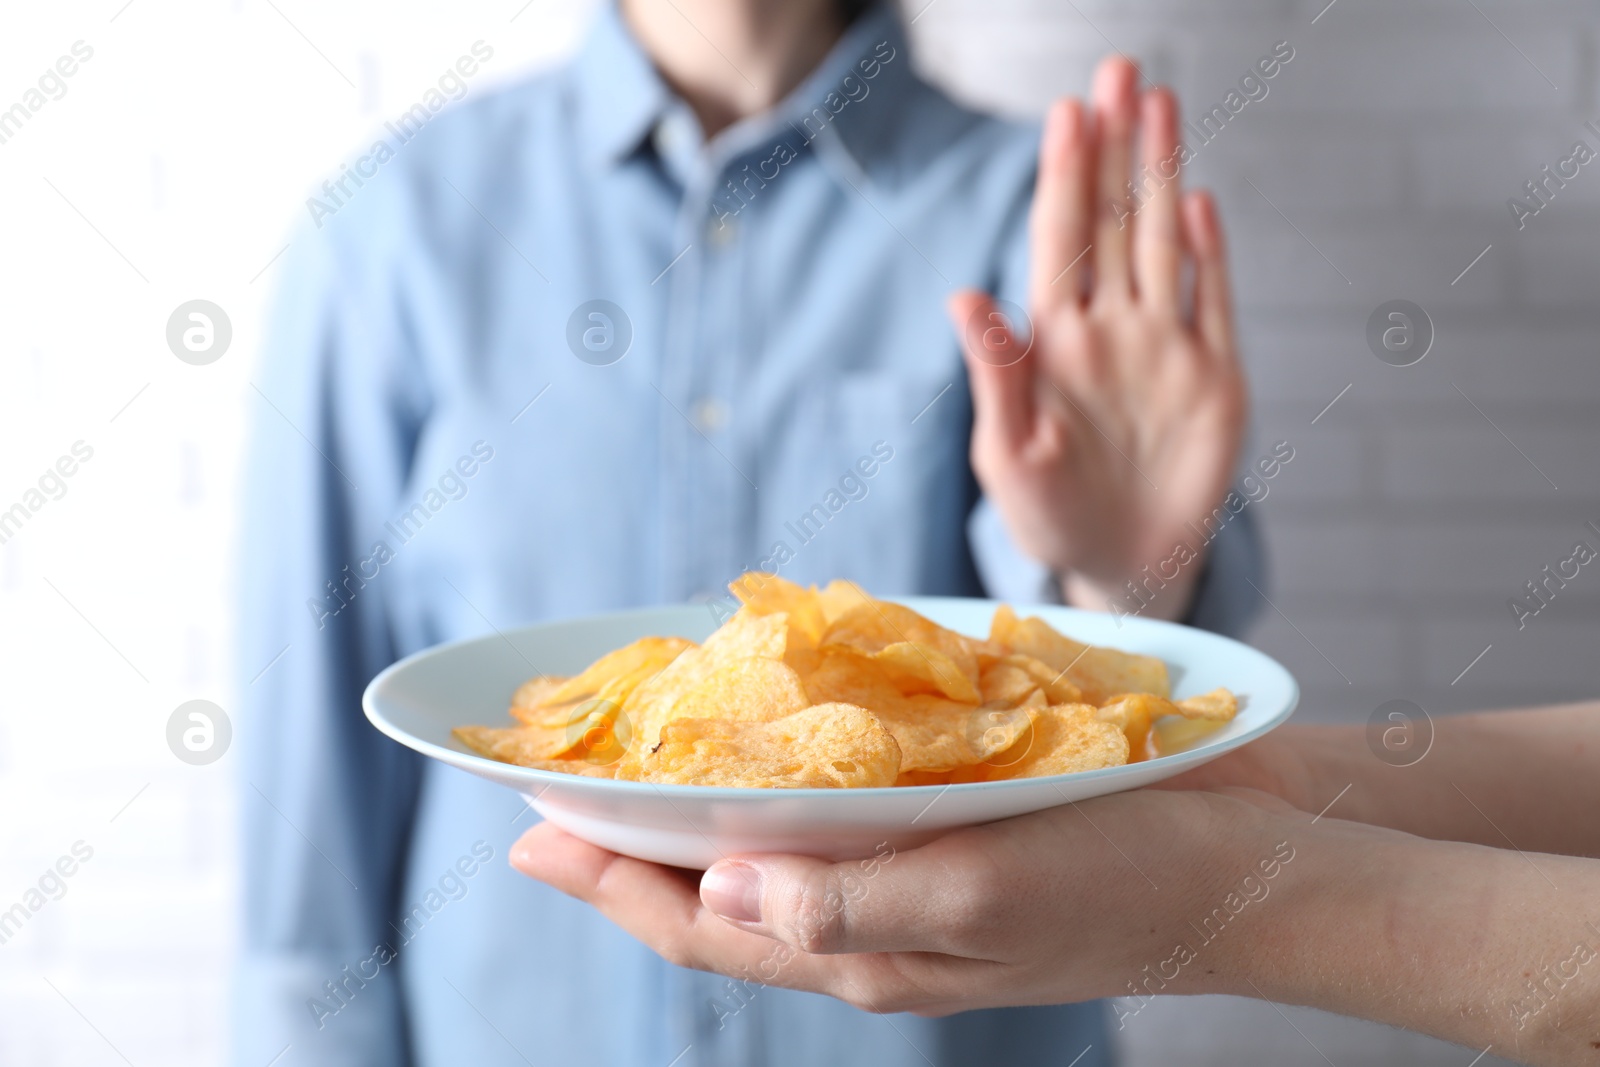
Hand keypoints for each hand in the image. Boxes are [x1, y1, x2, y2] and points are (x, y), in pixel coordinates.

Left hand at [511, 788, 1297, 1015]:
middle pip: (721, 895)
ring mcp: (917, 878)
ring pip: (776, 854)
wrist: (1254, 863)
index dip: (610, 882)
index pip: (703, 928)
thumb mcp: (983, 896)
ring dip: (700, 814)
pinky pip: (844, 811)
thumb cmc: (1129, 879)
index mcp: (869, 954)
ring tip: (638, 766)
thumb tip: (713, 896)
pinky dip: (787, 780)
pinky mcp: (959, 829)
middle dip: (631, 851)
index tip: (526, 831)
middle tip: (552, 793)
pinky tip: (772, 739)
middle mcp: (877, 922)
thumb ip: (848, 903)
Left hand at [954, 58, 1246, 619]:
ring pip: (1164, 244)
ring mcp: (1164, 347)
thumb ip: (995, 374)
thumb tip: (962, 296)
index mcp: (1054, 343)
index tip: (1066, 112)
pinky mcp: (1214, 379)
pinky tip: (1198, 204)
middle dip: (1115, 147)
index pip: (1059, 241)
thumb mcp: (1006, 453)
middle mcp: (1111, 329)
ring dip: (1162, 177)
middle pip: (1114, 222)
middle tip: (1117, 70)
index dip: (1064, 176)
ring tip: (1161, 105)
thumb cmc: (1048, 514)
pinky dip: (1209, 256)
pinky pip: (1213, 304)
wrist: (1121, 566)